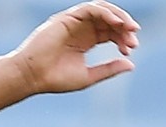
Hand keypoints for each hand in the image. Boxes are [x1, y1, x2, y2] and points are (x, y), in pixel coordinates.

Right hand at [8, 2, 139, 96]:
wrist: (32, 76)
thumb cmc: (55, 79)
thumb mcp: (88, 76)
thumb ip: (109, 69)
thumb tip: (131, 64)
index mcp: (86, 40)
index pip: (110, 33)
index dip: (123, 39)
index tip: (130, 51)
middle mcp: (81, 28)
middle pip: (109, 21)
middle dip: (124, 29)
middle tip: (133, 41)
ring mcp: (74, 21)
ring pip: (102, 10)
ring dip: (118, 17)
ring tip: (130, 28)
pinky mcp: (67, 17)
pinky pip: (91, 8)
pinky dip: (105, 12)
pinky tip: (116, 22)